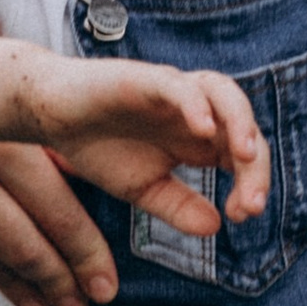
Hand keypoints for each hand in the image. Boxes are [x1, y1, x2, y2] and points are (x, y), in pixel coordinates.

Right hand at [31, 52, 270, 228]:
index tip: (242, 215)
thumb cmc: (98, 145)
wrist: (52, 116)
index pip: (243, 155)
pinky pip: (178, 85)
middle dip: (255, 166)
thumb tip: (215, 227)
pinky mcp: (145, 78)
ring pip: (223, 93)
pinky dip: (195, 103)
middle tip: (251, 205)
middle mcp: (194, 111)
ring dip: (240, 122)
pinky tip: (202, 129)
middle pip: (244, 128)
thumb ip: (179, 206)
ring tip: (244, 156)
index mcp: (198, 139)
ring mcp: (172, 91)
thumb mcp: (143, 189)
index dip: (252, 184)